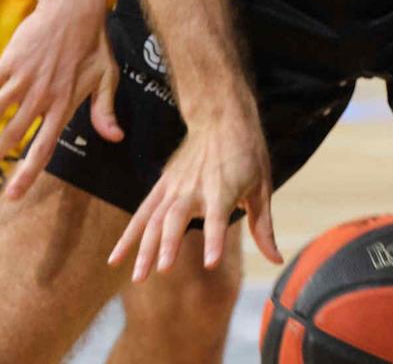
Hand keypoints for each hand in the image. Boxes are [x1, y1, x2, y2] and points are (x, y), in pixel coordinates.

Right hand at [0, 0, 120, 200]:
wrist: (75, 8)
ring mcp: (24, 78)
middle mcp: (42, 96)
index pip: (44, 147)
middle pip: (12, 134)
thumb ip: (105, 111)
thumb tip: (116, 138)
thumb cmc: (93, 45)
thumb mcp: (106, 78)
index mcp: (65, 105)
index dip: (27, 173)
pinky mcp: (10, 61)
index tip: (12, 194)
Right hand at [110, 103, 281, 279]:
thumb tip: (276, 260)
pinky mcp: (163, 185)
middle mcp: (195, 188)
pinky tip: (116, 258)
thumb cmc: (246, 152)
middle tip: (163, 271)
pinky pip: (143, 212)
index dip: (214, 239)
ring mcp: (175, 186)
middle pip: (176, 218)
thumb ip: (263, 227)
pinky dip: (129, 235)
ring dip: (145, 248)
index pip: (218, 217)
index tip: (210, 263)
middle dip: (168, 244)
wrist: (220, 116)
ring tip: (138, 277)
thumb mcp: (262, 187)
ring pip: (155, 219)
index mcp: (223, 188)